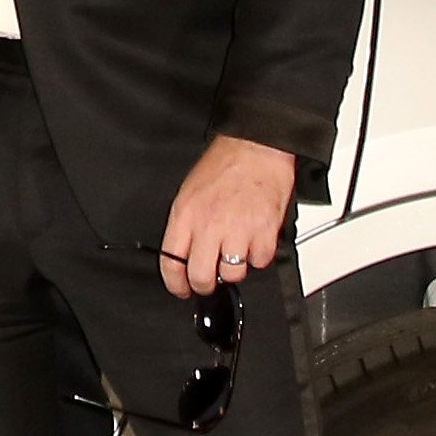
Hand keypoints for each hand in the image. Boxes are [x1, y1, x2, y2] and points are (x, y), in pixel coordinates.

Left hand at [157, 133, 296, 299]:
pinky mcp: (264, 232)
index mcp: (185, 215)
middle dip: (205, 285)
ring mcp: (238, 230)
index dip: (176, 284)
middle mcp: (209, 225)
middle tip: (210, 280)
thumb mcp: (189, 192)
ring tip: (235, 250)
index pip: (171, 263)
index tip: (182, 289)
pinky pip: (259, 262)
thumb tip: (183, 255)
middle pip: (202, 276)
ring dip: (234, 268)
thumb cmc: (224, 165)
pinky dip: (258, 256)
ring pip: (233, 274)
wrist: (256, 147)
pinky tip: (254, 240)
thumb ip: (185, 225)